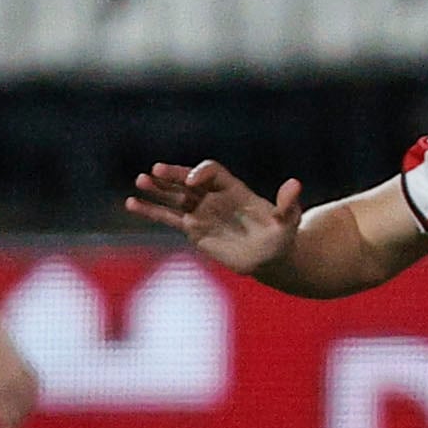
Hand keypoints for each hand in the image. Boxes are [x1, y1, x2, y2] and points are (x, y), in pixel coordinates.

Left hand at [0, 316, 39, 427]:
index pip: (9, 421)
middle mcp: (12, 386)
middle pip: (22, 413)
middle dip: (17, 423)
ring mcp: (21, 374)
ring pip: (31, 399)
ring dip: (27, 410)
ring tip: (20, 415)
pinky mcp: (25, 363)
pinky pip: (34, 384)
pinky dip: (33, 393)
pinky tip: (27, 395)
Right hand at [125, 159, 304, 276]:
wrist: (270, 257)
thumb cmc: (282, 236)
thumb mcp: (289, 220)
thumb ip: (289, 203)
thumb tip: (295, 183)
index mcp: (234, 188)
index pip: (212, 172)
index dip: (201, 172)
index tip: (192, 181)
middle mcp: (214, 196)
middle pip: (189, 179)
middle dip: (173, 175)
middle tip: (155, 170)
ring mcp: (202, 211)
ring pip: (175, 196)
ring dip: (157, 189)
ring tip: (140, 180)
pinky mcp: (193, 229)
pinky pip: (168, 218)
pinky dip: (150, 211)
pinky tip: (131, 203)